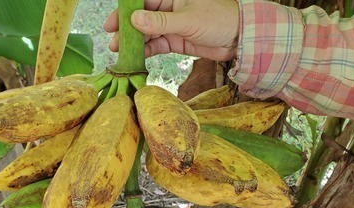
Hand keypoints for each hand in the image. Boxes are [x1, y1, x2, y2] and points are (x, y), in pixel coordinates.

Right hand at [105, 0, 241, 60]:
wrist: (241, 38)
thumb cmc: (219, 19)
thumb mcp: (188, 20)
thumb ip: (161, 22)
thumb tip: (135, 19)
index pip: (142, 1)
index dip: (125, 12)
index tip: (112, 24)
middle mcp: (169, 8)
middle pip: (141, 18)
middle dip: (127, 30)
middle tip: (114, 42)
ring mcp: (172, 25)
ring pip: (148, 32)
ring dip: (135, 42)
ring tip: (121, 53)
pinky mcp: (177, 40)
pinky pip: (158, 44)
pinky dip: (147, 50)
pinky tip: (137, 57)